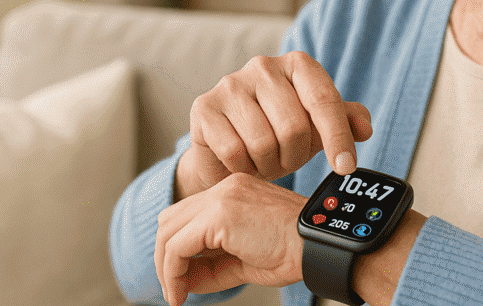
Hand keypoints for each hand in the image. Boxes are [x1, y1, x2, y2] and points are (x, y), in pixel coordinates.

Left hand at [155, 172, 306, 305]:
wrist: (317, 244)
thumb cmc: (293, 251)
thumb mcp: (245, 259)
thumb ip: (213, 265)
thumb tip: (182, 281)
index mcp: (234, 191)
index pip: (188, 216)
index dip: (178, 250)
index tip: (183, 281)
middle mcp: (225, 188)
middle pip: (171, 219)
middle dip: (166, 257)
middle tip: (175, 289)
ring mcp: (221, 197)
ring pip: (168, 231)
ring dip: (165, 266)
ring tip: (176, 293)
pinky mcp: (219, 214)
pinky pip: (177, 246)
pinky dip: (172, 272)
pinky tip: (181, 291)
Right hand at [176, 51, 372, 198]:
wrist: (227, 150)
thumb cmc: (279, 134)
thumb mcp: (317, 128)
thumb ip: (345, 122)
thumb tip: (364, 127)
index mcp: (298, 64)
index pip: (325, 100)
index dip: (338, 137)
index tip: (346, 168)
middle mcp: (263, 65)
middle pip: (294, 127)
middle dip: (295, 156)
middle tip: (287, 160)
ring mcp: (230, 84)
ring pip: (264, 142)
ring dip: (268, 164)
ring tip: (264, 160)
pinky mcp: (203, 107)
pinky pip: (235, 152)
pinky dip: (243, 167)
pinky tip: (242, 162)